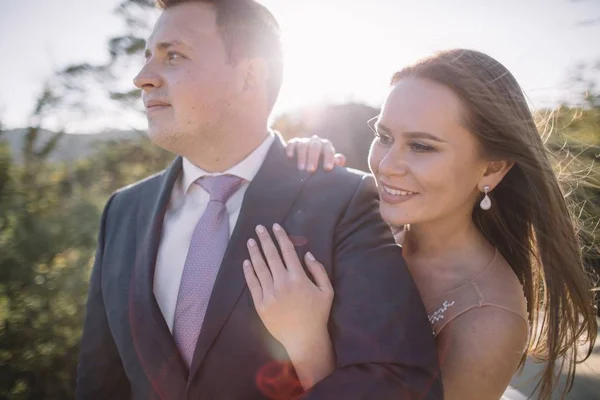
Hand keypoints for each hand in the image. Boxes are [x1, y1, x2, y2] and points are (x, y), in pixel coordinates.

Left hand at [243, 223, 333, 353]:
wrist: (304, 339)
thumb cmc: (318, 315)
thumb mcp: (327, 291)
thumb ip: (319, 270)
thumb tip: (307, 254)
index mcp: (298, 278)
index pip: (287, 251)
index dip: (281, 237)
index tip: (275, 226)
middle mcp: (282, 283)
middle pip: (271, 256)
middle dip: (264, 239)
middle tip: (259, 227)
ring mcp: (269, 294)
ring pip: (259, 268)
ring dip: (254, 252)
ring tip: (250, 241)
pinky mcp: (260, 305)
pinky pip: (253, 284)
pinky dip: (249, 272)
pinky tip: (246, 262)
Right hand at [286, 135, 345, 171]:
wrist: (309, 162)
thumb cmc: (322, 166)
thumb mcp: (329, 165)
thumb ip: (336, 163)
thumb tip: (339, 160)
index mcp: (326, 146)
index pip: (328, 149)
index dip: (329, 158)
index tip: (328, 169)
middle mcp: (315, 141)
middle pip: (315, 146)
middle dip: (313, 158)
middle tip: (311, 171)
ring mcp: (304, 141)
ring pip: (303, 145)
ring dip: (302, 156)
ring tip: (301, 169)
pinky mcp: (294, 143)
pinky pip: (292, 143)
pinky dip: (290, 149)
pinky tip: (290, 157)